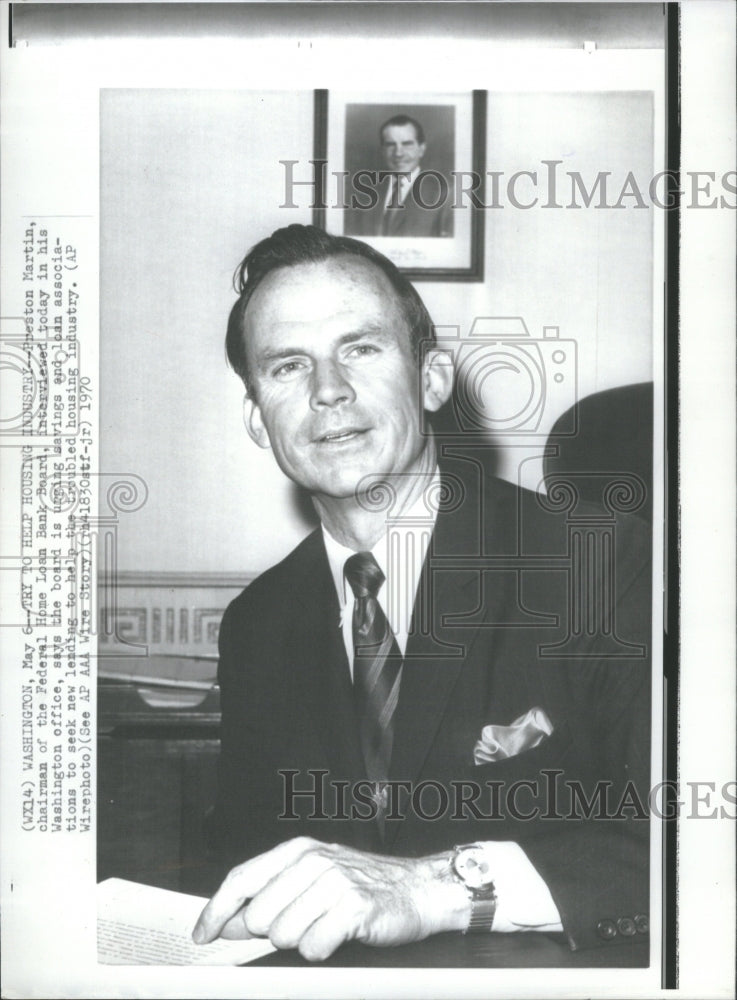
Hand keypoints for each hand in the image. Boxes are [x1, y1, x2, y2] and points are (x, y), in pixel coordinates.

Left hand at [192, 836, 469, 960]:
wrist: (418, 889)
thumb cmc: (363, 885)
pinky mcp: (353, 907)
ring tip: (326, 925)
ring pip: (283, 935)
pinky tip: (339, 935)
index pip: (242, 878)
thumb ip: (271, 896)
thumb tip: (229, 921)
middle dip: (273, 932)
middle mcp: (313, 861)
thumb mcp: (313, 879)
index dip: (216, 909)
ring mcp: (334, 882)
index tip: (201, 933)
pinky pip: (314, 947)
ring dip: (301, 941)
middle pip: (259, 916)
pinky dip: (323, 950)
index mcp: (298, 851)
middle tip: (304, 922)